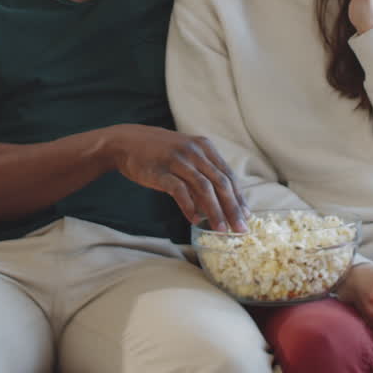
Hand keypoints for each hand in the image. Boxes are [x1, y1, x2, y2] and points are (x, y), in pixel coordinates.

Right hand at [101, 124, 247, 231]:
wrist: (126, 142)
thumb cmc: (160, 153)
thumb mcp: (186, 156)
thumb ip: (203, 175)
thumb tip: (221, 204)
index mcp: (204, 147)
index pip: (228, 175)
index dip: (239, 197)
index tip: (246, 216)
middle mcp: (194, 151)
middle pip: (220, 182)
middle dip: (233, 208)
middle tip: (240, 229)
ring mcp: (177, 160)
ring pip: (204, 187)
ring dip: (215, 211)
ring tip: (221, 230)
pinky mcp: (160, 171)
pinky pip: (179, 190)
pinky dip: (189, 206)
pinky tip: (195, 220)